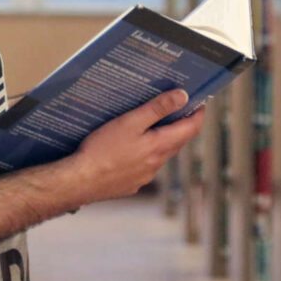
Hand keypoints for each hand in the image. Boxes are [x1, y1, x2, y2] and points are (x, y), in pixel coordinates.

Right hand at [68, 90, 204, 204]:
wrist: (80, 181)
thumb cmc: (102, 149)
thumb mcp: (130, 122)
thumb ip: (157, 109)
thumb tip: (183, 96)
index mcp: (159, 146)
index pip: (190, 129)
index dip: (198, 115)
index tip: (201, 103)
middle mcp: (156, 163)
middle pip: (177, 142)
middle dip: (180, 125)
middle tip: (177, 109)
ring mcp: (144, 176)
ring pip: (160, 155)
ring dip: (162, 140)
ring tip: (150, 126)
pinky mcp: (130, 184)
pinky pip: (145, 166)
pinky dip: (145, 154)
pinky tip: (129, 149)